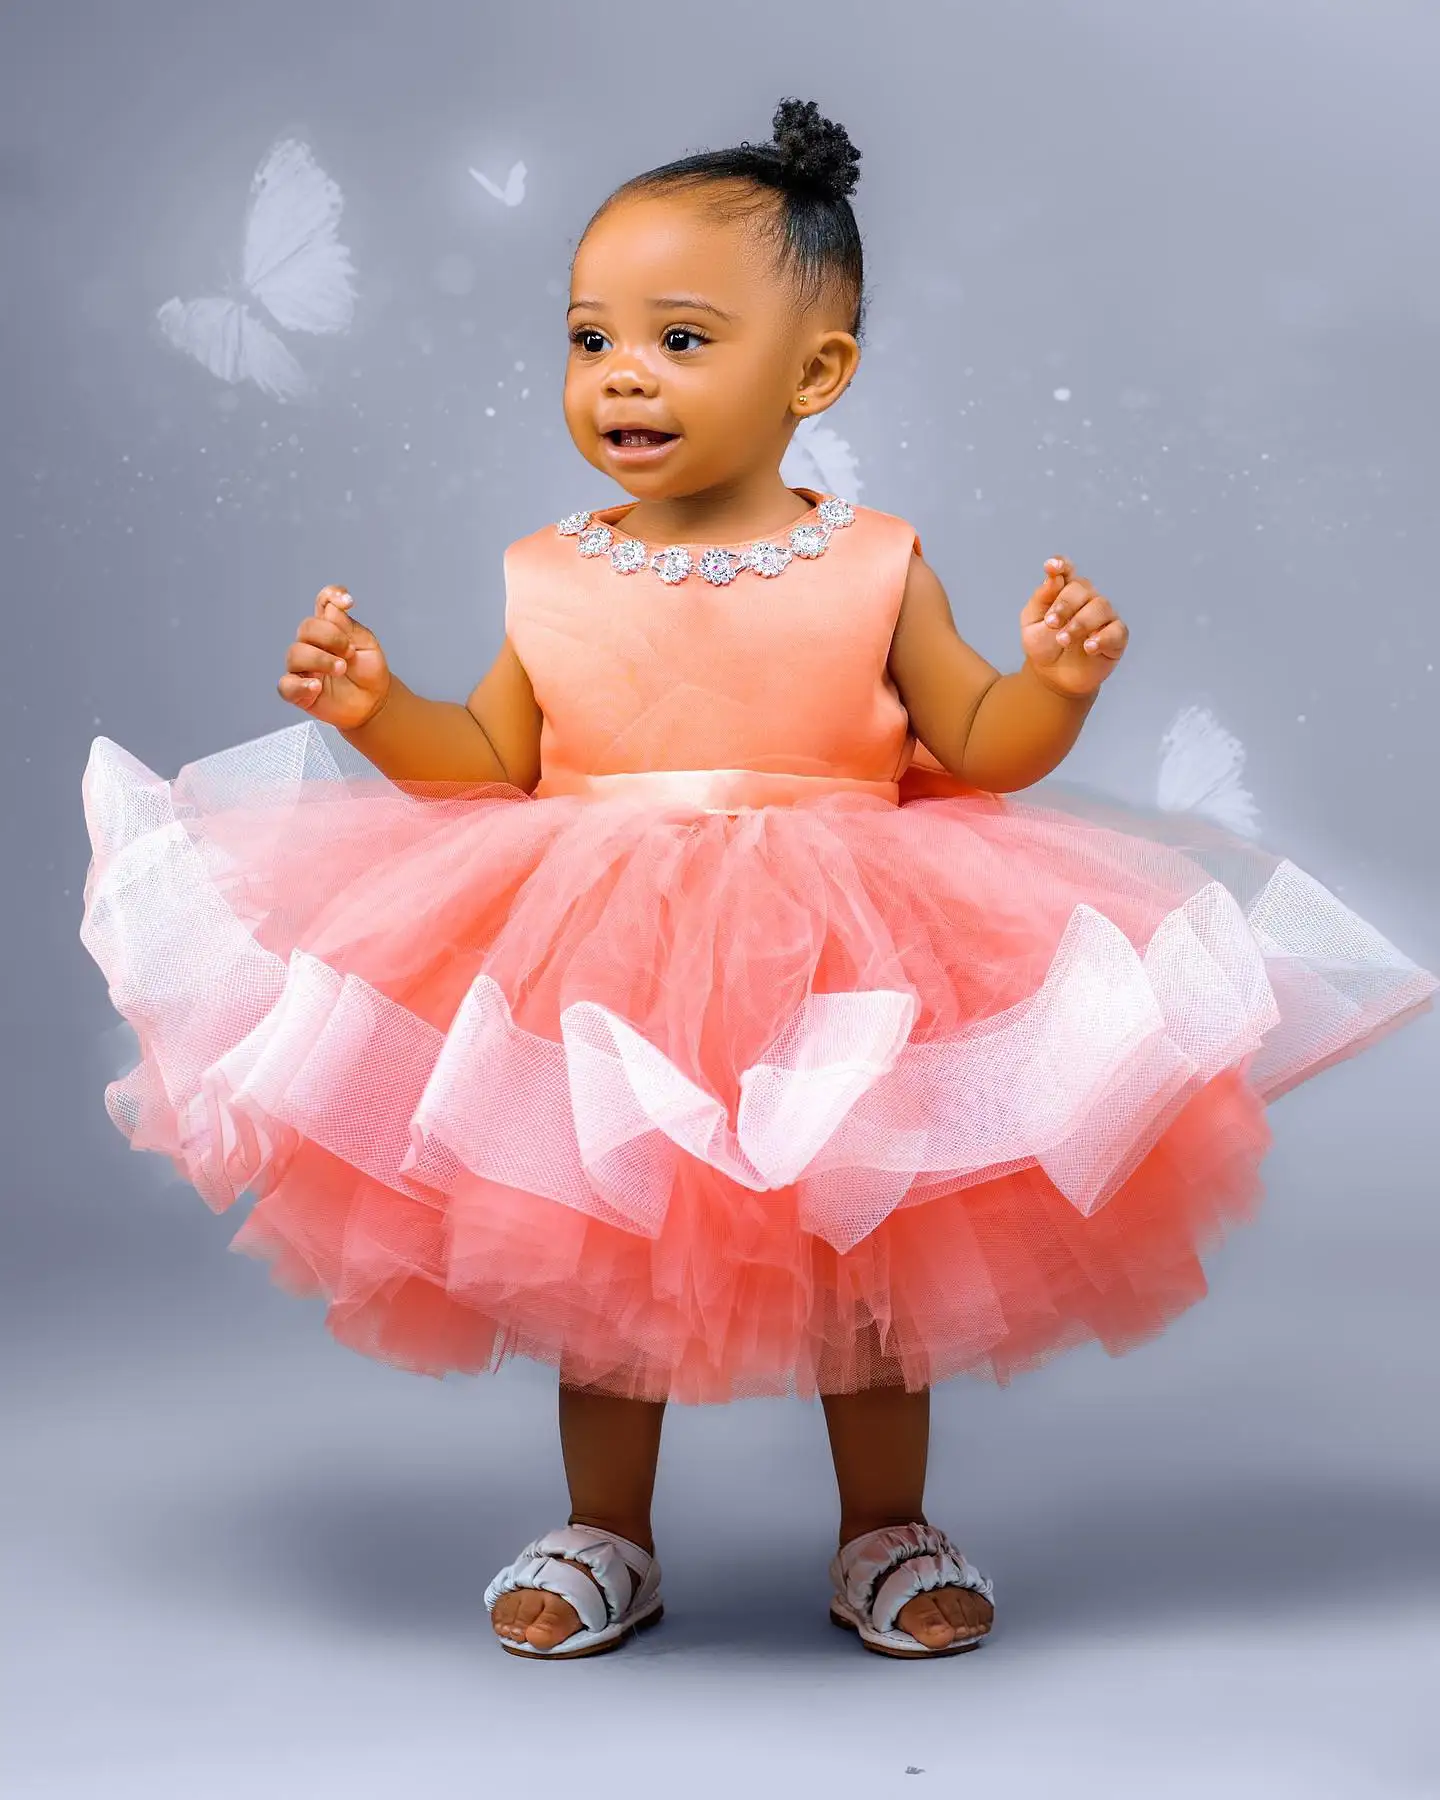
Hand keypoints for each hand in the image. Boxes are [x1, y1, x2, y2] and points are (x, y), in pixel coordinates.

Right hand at [277, 585, 391, 729]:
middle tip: (350, 652)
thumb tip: (332, 609)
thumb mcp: (368, 646)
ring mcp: (303, 668)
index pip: (323, 603)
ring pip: (295, 654)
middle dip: (330, 636)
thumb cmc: (369, 673)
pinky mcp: (299, 692)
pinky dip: (299, 685)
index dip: (330, 596)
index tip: (348, 601)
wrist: (374, 703)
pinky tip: (316, 686)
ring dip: (320, 659)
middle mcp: (312, 644)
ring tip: (340, 669)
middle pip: (306, 627)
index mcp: (330, 628)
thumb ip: (350, 628)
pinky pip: (286, 685)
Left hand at [1019, 558, 1129, 697]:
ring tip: (1063, 640)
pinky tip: (1088, 647)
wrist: (1053, 677)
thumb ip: (1041, 599)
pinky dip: (1102, 638)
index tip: (1051, 567)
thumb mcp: (1031, 623)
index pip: (1066, 570)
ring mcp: (1104, 617)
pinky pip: (1116, 630)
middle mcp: (1087, 599)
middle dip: (1065, 605)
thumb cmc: (1043, 646)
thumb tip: (1052, 578)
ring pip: (1100, 606)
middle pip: (1082, 587)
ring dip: (1079, 623)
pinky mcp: (1116, 637)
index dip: (1061, 564)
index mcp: (1064, 591)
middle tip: (1051, 623)